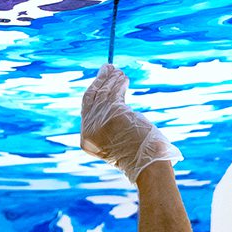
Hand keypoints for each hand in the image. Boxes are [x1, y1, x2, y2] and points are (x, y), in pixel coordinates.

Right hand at [80, 64, 181, 183]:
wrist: (146, 163)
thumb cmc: (136, 156)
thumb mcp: (115, 143)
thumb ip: (106, 128)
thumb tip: (110, 104)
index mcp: (86, 141)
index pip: (86, 110)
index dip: (93, 92)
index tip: (100, 81)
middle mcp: (89, 131)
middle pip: (91, 98)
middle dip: (99, 81)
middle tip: (107, 68)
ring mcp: (99, 121)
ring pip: (103, 94)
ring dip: (111, 80)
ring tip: (119, 72)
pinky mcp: (113, 112)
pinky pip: (114, 93)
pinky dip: (118, 83)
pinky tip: (123, 78)